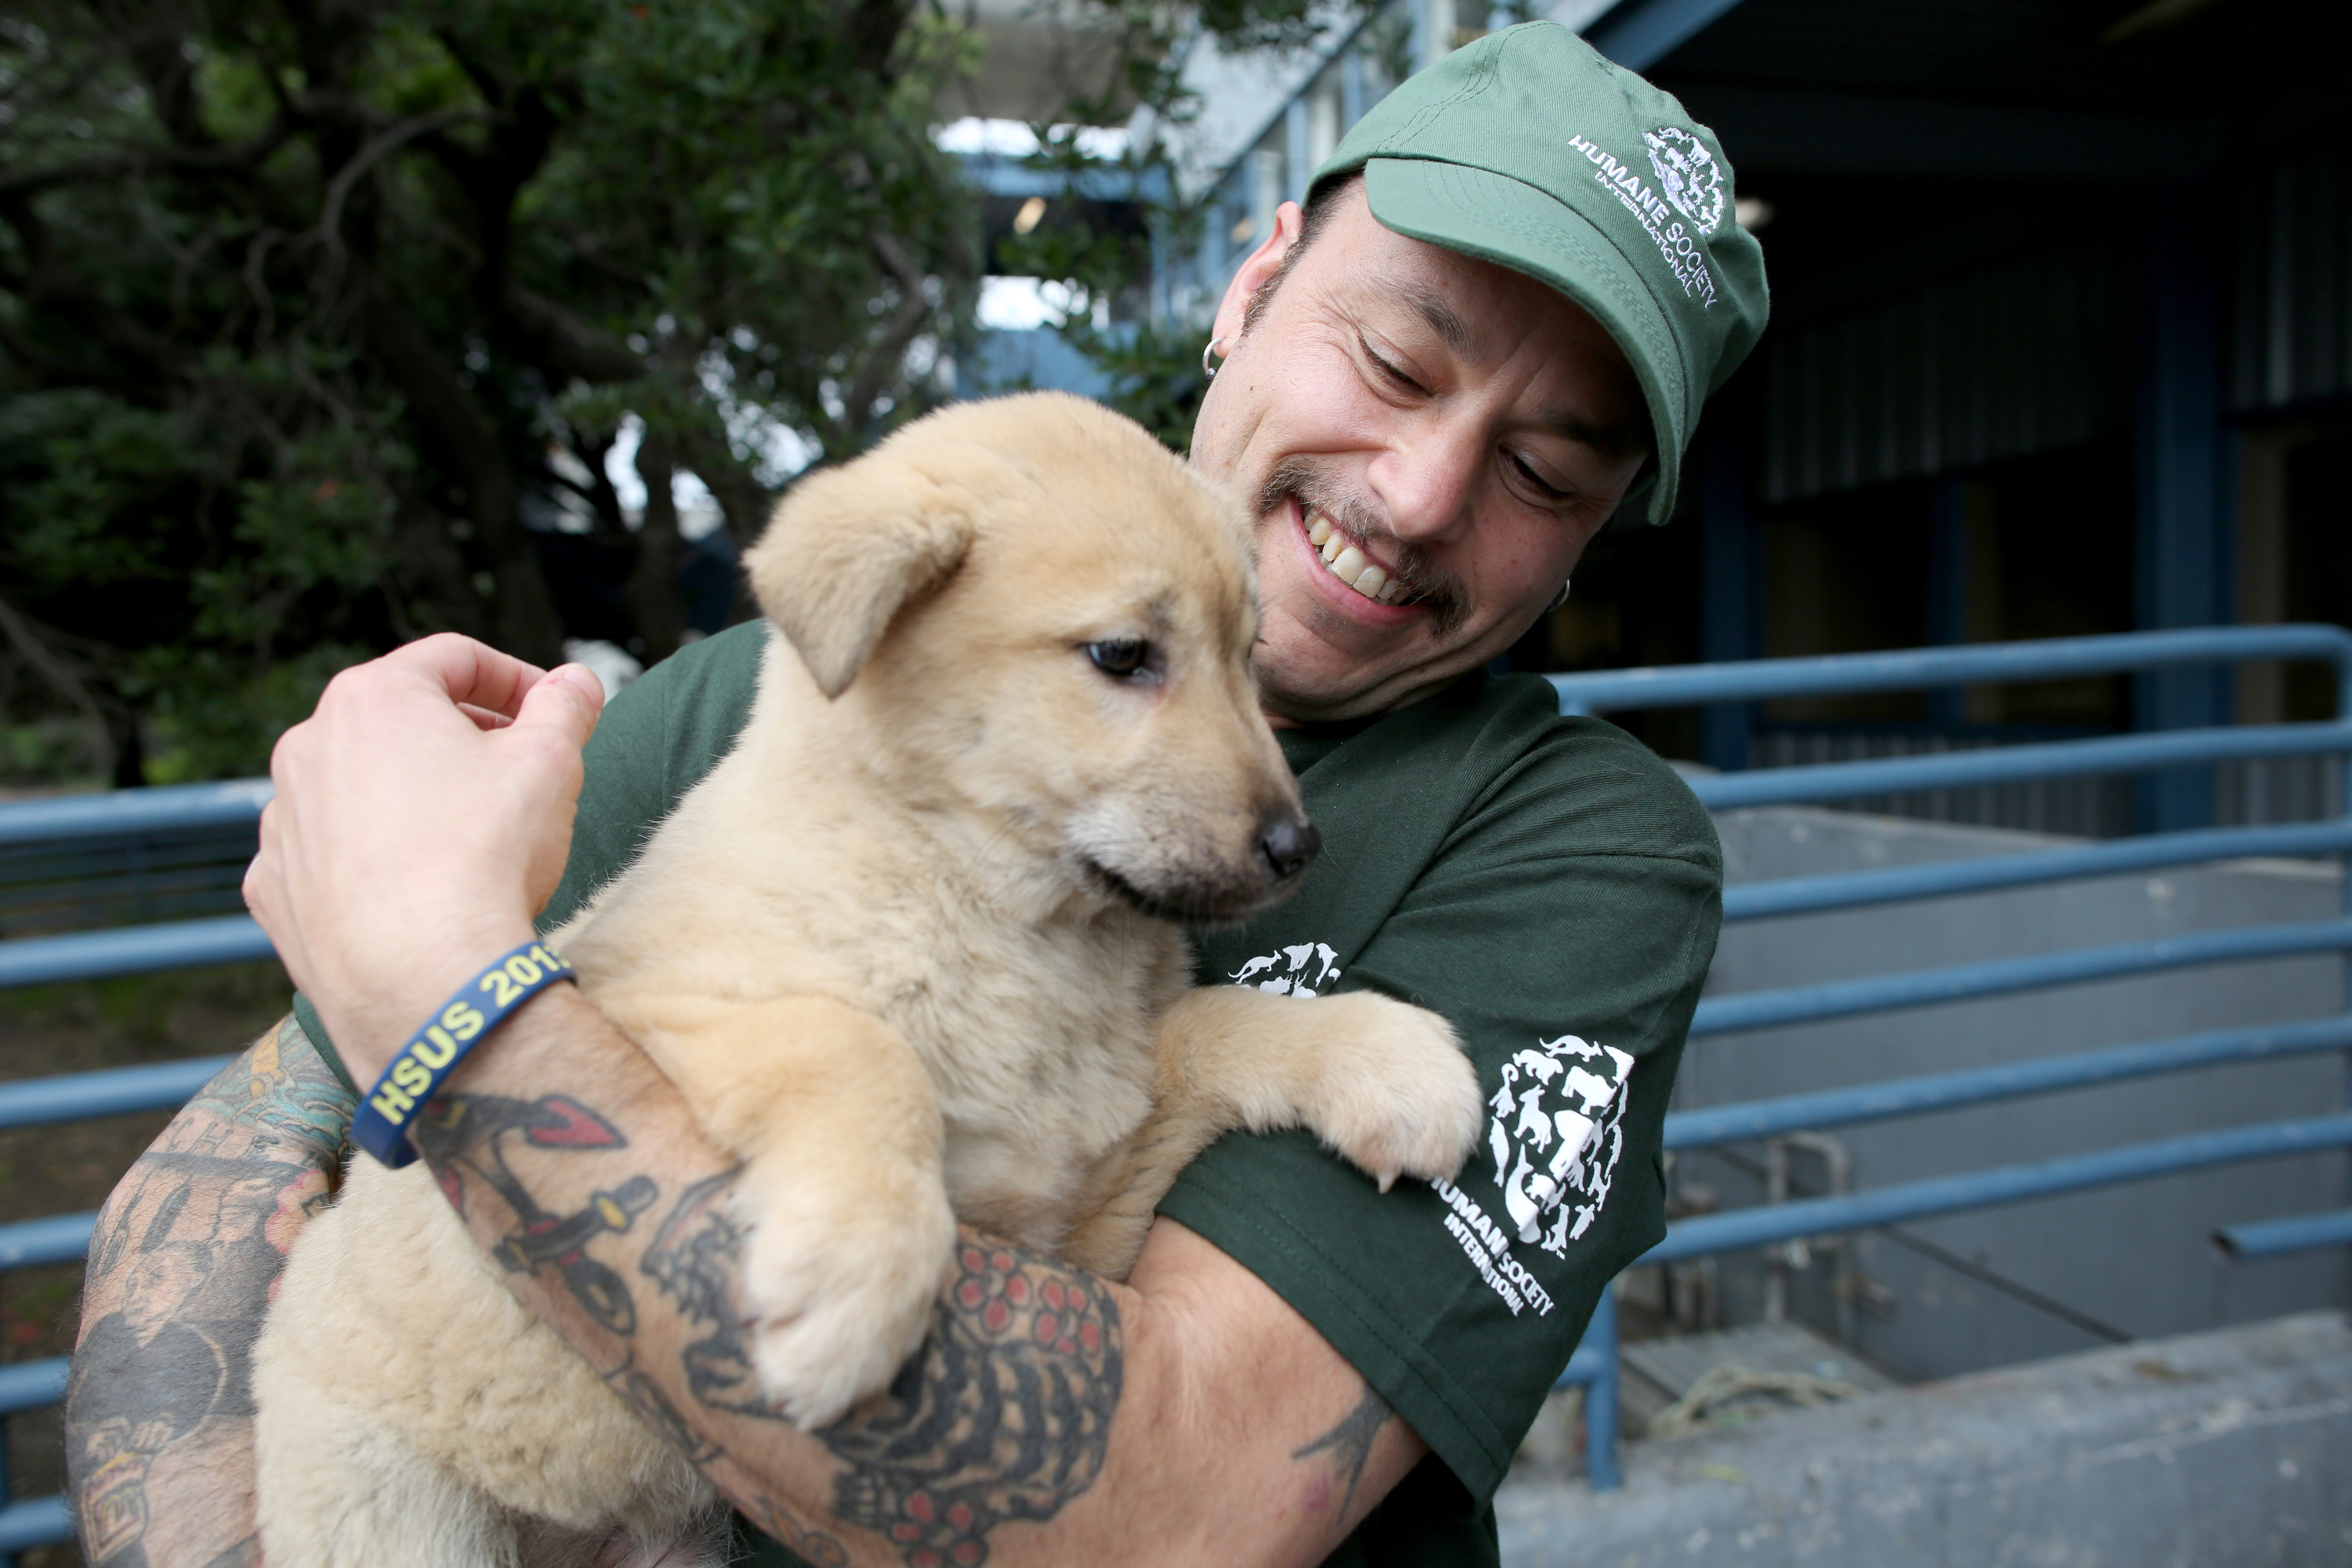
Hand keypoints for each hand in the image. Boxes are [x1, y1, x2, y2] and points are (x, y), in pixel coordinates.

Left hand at [244, 634, 604, 1085]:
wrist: (423, 976)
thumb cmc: (486, 854)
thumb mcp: (551, 761)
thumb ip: (564, 707)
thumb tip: (574, 682)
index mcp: (373, 697)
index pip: (453, 658)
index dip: (514, 678)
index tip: (548, 711)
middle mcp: (308, 746)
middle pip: (399, 719)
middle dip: (462, 737)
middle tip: (514, 771)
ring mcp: (282, 819)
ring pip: (357, 785)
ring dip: (411, 796)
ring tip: (465, 837)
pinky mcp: (273, 886)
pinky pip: (326, 852)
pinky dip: (368, 856)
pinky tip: (414, 886)